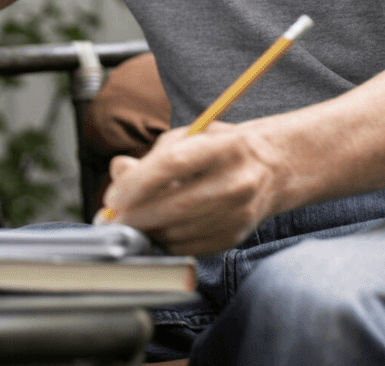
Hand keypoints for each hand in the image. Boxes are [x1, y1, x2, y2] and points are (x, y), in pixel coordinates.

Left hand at [100, 122, 284, 254]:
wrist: (272, 169)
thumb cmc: (220, 149)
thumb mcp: (189, 137)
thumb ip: (152, 156)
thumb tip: (118, 171)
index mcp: (224, 147)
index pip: (172, 165)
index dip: (137, 183)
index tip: (113, 197)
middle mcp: (236, 181)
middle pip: (175, 205)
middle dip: (135, 216)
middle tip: (111, 219)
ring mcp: (239, 213)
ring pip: (180, 231)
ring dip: (147, 231)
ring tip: (130, 223)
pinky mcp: (236, 236)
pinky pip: (190, 246)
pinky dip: (165, 241)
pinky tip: (155, 230)